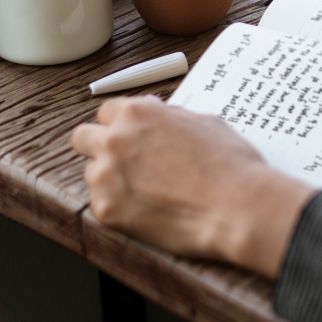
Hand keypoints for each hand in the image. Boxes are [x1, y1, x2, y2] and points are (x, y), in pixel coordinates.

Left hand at [71, 95, 314, 277]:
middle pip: (82, 138)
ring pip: (92, 174)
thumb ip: (170, 116)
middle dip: (100, 147)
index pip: (107, 111)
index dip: (122, 124)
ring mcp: (106, 176)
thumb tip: (156, 112)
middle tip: (126, 162)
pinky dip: (122, 208)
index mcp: (137, 113)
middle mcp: (115, 140)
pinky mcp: (107, 210)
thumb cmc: (231, 164)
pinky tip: (151, 210)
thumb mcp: (205, 122)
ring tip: (150, 192)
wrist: (239, 207)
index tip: (132, 136)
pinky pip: (102, 205)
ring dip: (112, 180)